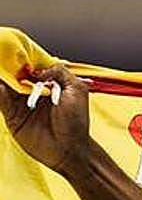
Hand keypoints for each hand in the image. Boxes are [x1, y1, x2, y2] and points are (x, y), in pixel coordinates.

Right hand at [0, 63, 91, 178]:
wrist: (69, 149)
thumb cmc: (76, 122)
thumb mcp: (77, 90)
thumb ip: (60, 73)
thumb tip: (38, 69)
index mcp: (48, 83)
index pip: (31, 66)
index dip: (21, 59)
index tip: (11, 50)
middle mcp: (32, 91)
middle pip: (14, 73)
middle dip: (6, 65)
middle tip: (0, 57)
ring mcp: (20, 102)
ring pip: (4, 84)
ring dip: (0, 77)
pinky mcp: (12, 115)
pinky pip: (0, 100)